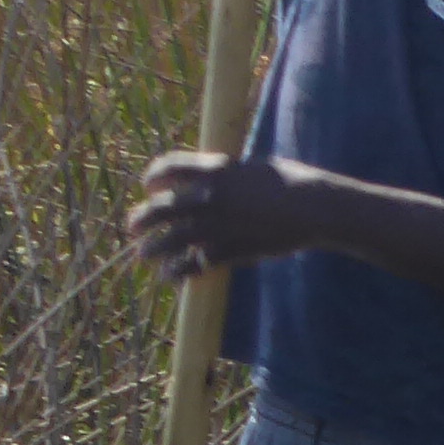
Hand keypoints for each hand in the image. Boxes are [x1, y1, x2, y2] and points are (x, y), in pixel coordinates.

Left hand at [130, 152, 327, 275]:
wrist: (310, 207)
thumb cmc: (290, 183)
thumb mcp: (253, 169)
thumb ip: (229, 176)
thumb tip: (220, 178)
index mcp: (213, 170)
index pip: (169, 167)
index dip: (154, 178)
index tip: (150, 188)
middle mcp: (207, 196)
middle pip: (161, 207)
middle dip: (142, 218)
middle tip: (133, 227)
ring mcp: (215, 224)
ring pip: (171, 238)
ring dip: (153, 248)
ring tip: (144, 256)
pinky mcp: (227, 249)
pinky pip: (193, 262)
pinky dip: (179, 271)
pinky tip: (171, 277)